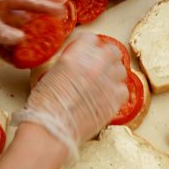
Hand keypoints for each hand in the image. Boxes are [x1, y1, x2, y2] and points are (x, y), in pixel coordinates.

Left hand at [0, 0, 63, 53]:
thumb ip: (1, 31)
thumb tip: (21, 40)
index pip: (25, 2)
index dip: (42, 7)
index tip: (60, 12)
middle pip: (21, 21)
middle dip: (37, 30)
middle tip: (54, 38)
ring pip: (13, 37)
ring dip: (25, 46)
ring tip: (41, 54)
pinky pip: (1, 49)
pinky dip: (10, 56)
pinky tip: (21, 62)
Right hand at [11, 33, 128, 163]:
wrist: (52, 129)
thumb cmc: (44, 106)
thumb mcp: (51, 75)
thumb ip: (68, 65)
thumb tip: (76, 65)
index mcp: (76, 55)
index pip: (91, 39)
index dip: (89, 46)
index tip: (88, 52)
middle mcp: (95, 65)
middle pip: (112, 50)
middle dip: (107, 57)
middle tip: (101, 66)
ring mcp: (107, 83)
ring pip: (121, 69)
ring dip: (113, 74)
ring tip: (105, 83)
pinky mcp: (114, 101)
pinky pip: (124, 90)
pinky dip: (117, 92)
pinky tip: (108, 96)